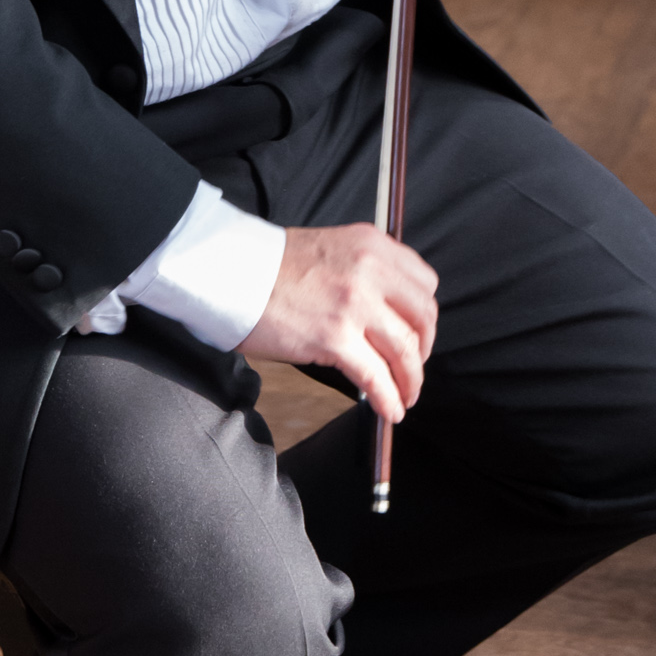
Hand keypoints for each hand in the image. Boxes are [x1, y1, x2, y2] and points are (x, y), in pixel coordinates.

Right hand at [243, 222, 438, 427]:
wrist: (230, 272)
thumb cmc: (271, 265)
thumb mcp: (331, 248)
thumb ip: (363, 269)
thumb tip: (386, 311)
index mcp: (371, 244)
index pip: (424, 282)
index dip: (423, 315)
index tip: (416, 332)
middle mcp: (370, 271)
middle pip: (423, 318)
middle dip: (423, 349)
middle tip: (412, 367)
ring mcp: (354, 304)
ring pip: (405, 351)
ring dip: (411, 381)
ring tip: (404, 397)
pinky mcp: (335, 337)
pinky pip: (376, 376)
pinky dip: (388, 398)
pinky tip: (389, 410)